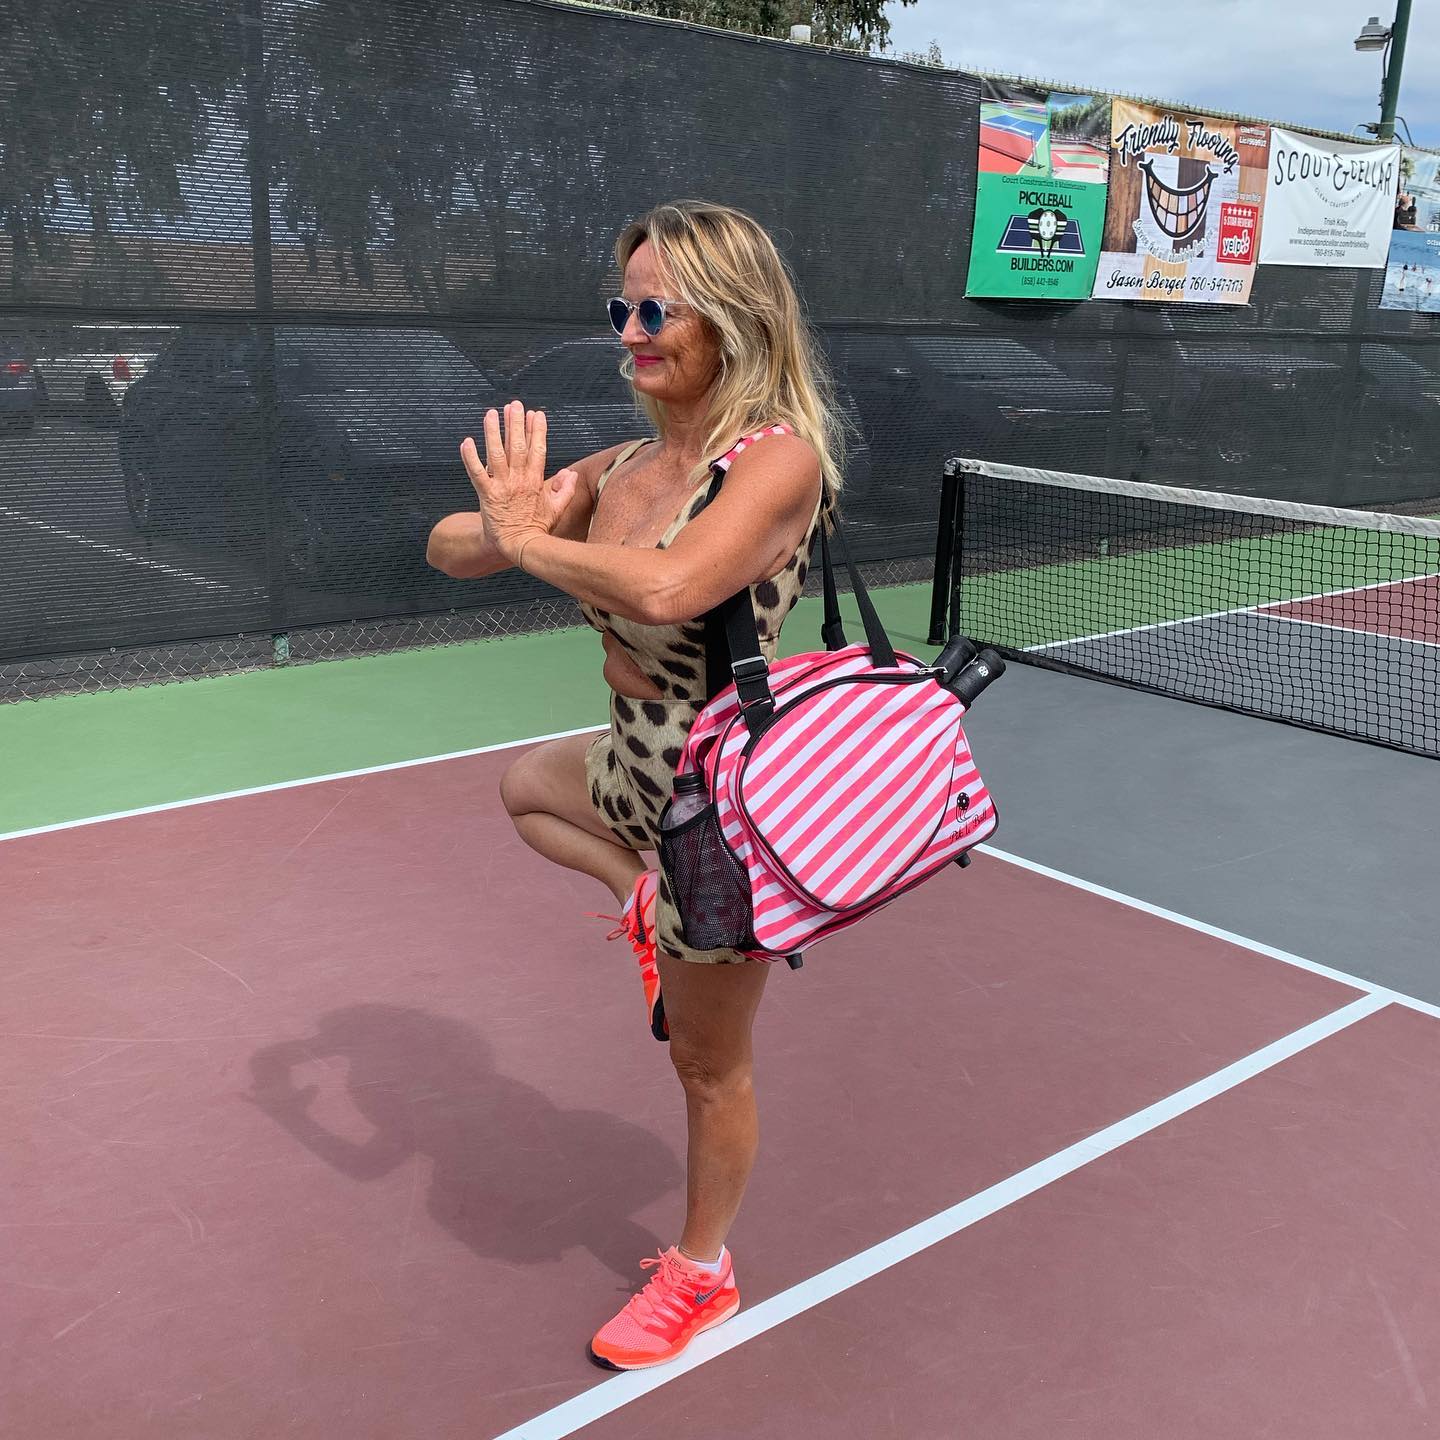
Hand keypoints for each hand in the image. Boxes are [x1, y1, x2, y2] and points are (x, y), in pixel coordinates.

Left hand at [459, 400, 578, 563]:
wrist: (518, 546)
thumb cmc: (536, 528)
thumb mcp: (557, 509)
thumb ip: (565, 490)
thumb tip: (571, 473)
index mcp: (536, 481)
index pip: (538, 450)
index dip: (537, 430)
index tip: (536, 414)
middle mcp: (519, 480)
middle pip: (518, 446)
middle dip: (516, 423)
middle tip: (514, 404)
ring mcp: (502, 486)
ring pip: (497, 454)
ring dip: (494, 432)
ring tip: (491, 413)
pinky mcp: (487, 494)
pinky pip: (477, 473)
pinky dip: (470, 458)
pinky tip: (467, 442)